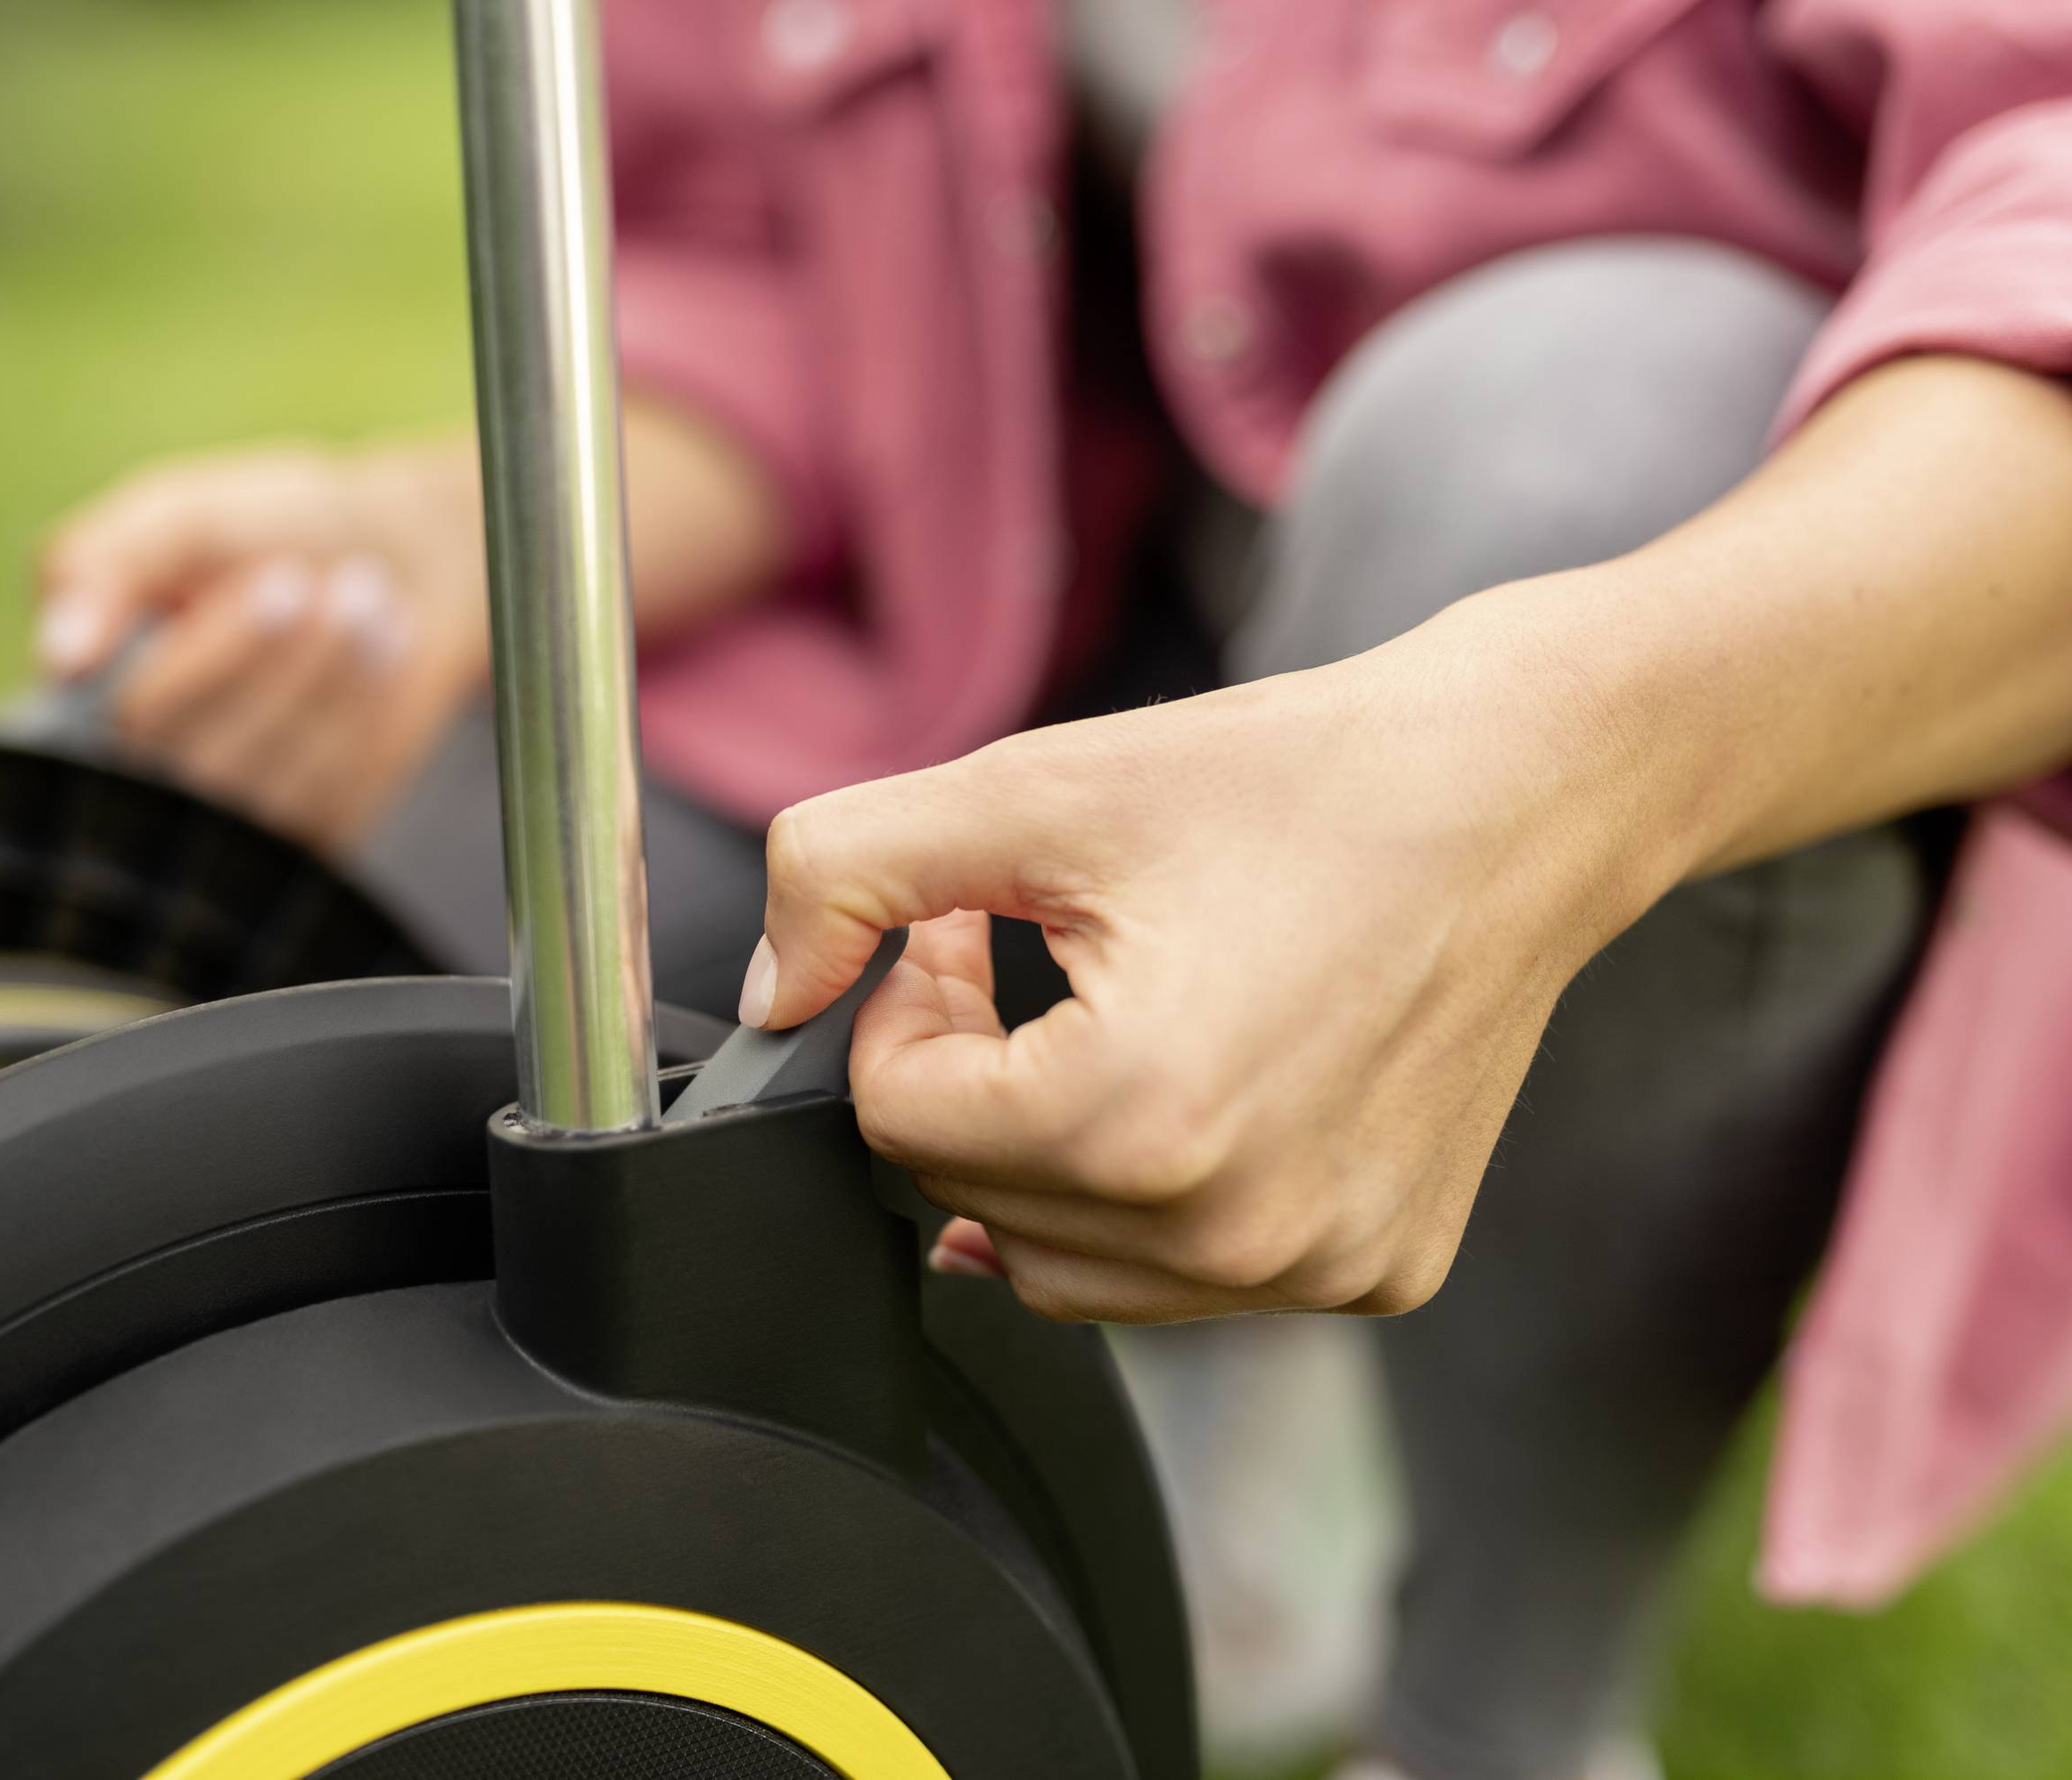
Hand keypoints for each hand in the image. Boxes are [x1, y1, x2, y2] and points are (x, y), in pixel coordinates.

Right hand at [37, 438, 490, 854]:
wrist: (393, 550)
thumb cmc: (265, 527)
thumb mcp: (179, 514)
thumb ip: (104, 562)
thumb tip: (60, 653)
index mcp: (88, 693)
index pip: (134, 718)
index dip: (216, 657)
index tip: (285, 581)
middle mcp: (147, 771)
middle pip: (203, 765)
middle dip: (284, 669)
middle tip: (349, 583)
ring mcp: (229, 816)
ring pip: (271, 791)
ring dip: (334, 686)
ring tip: (369, 596)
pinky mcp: (309, 832)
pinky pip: (333, 803)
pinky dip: (366, 717)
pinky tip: (387, 647)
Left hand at [740, 599, 1685, 1321]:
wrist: (1521, 795)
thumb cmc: (1292, 780)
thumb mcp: (1030, 785)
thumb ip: (844, 872)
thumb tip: (769, 995)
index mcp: (1136, 1120)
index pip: (900, 1123)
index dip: (908, 1011)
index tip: (967, 930)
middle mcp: (1233, 1232)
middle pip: (974, 1202)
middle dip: (969, 1076)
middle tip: (1025, 953)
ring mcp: (1316, 1270)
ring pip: (1068, 1263)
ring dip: (1049, 1149)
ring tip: (1108, 1012)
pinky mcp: (1377, 1275)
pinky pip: (1192, 1274)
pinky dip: (1161, 1195)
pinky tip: (1212, 1075)